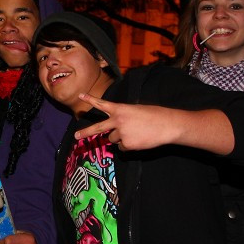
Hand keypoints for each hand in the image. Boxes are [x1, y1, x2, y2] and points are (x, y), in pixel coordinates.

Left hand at [73, 94, 233, 154]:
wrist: (167, 125)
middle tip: (76, 136)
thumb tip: (115, 132)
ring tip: (136, 133)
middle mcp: (117, 121)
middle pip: (98, 128)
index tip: (81, 95)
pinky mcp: (126, 145)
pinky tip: (139, 140)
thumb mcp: (135, 111)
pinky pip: (122, 148)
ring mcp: (121, 134)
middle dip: (85, 132)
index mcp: (120, 109)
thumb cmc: (154, 115)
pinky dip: (129, 146)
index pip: (102, 104)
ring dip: (120, 138)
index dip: (91, 99)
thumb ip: (122, 118)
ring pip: (113, 139)